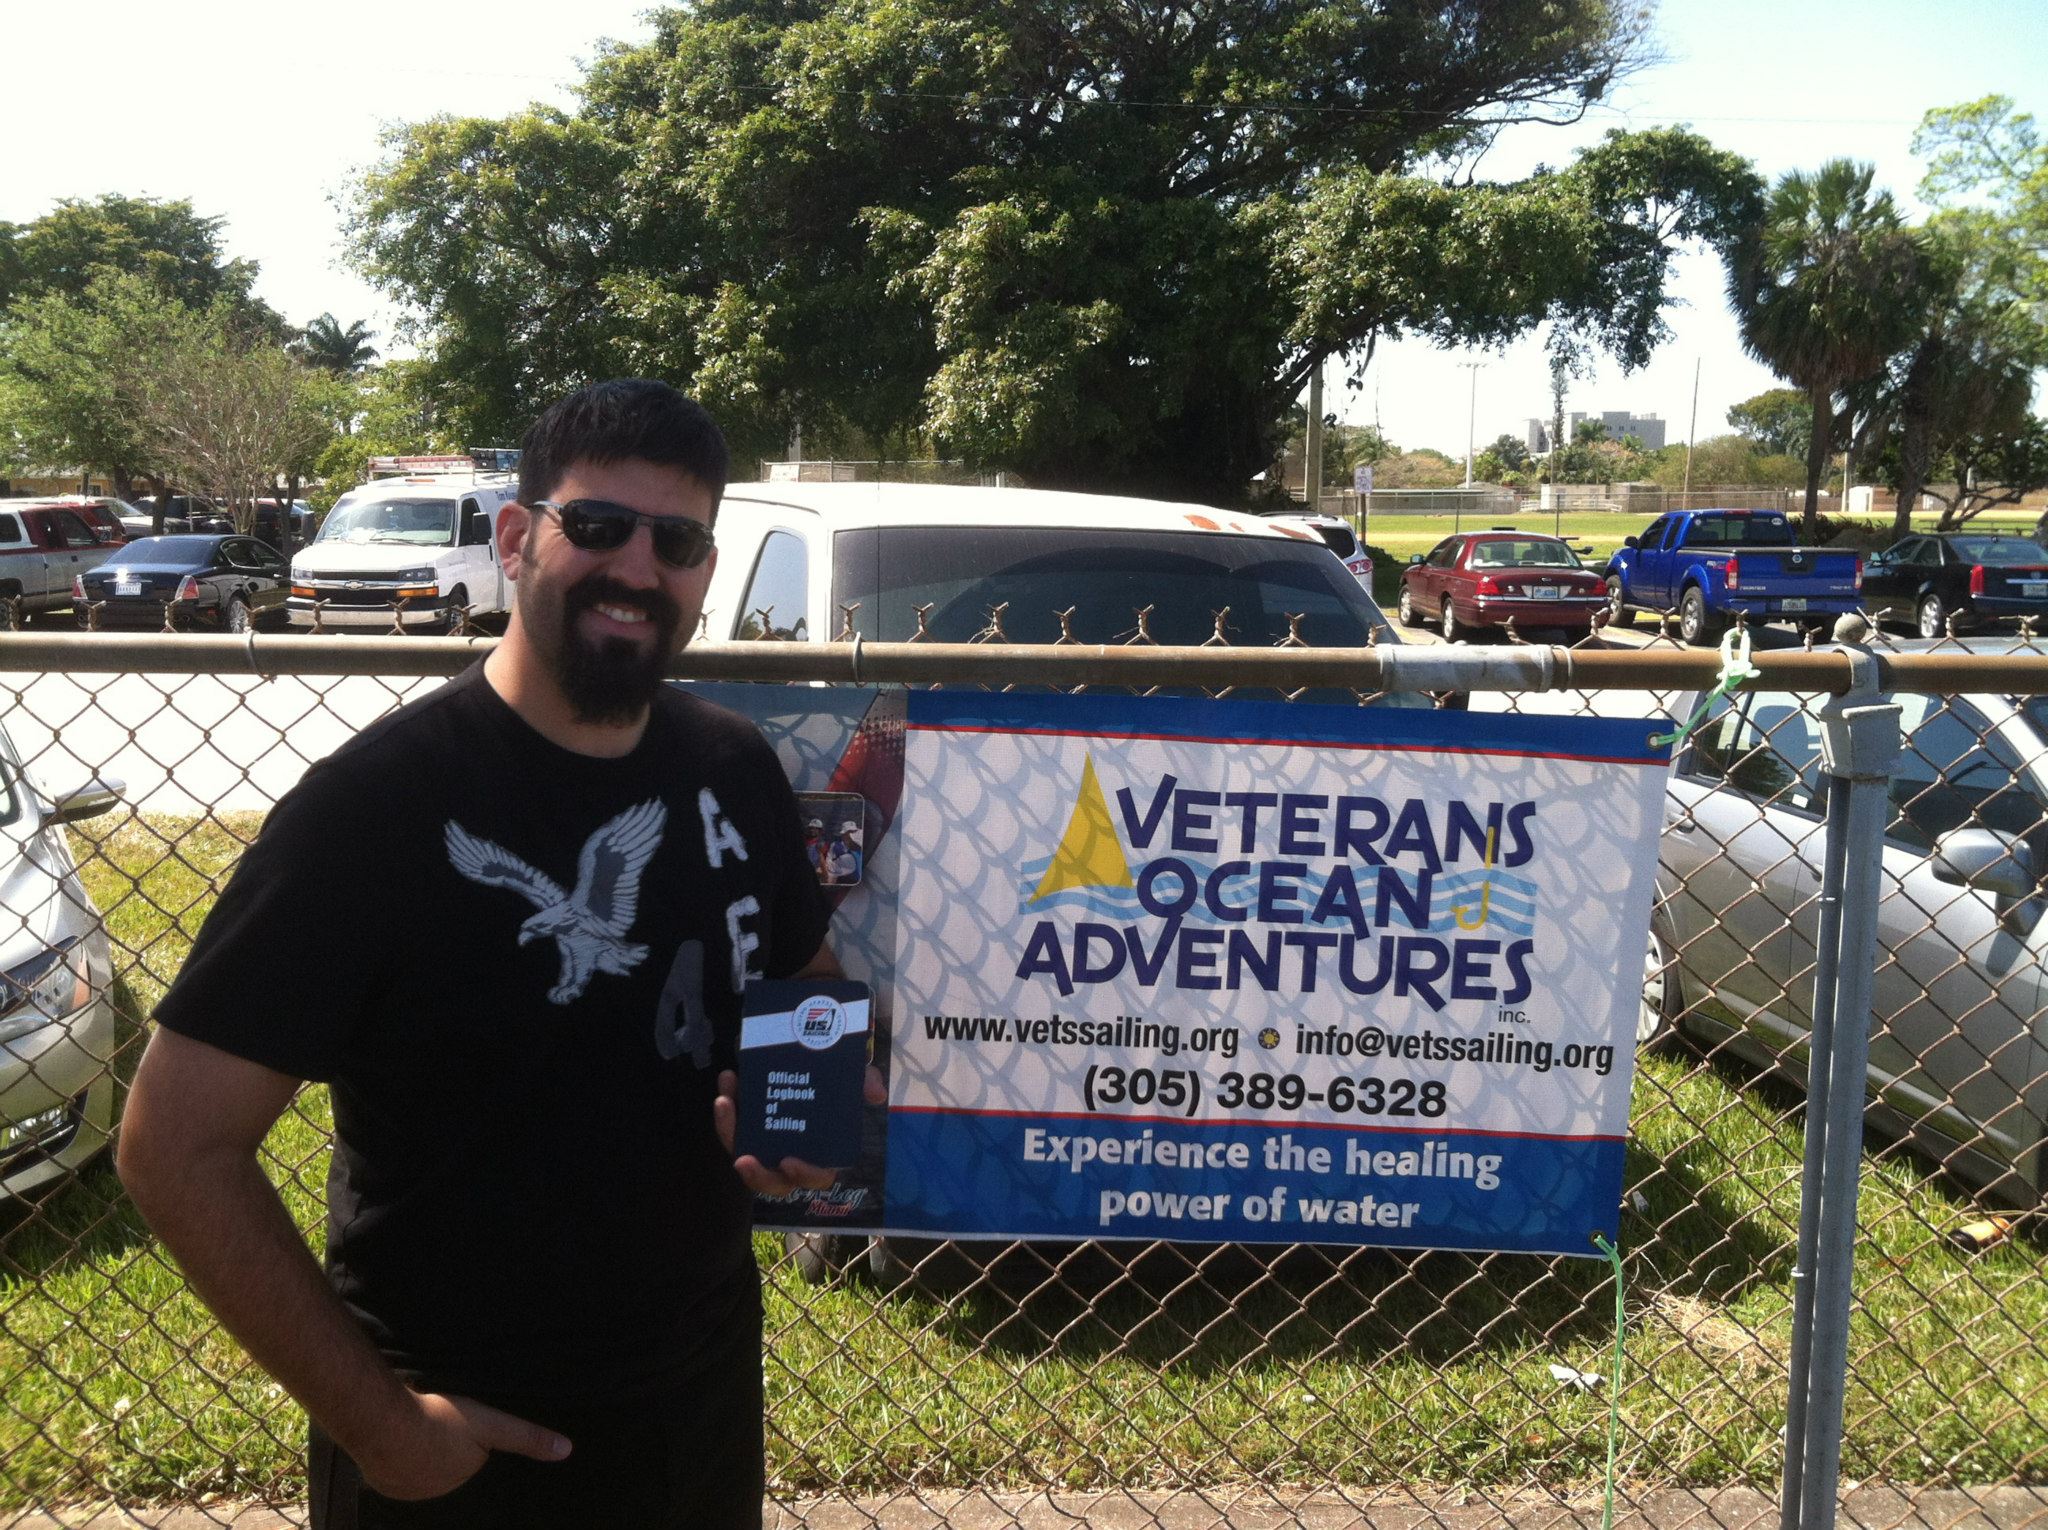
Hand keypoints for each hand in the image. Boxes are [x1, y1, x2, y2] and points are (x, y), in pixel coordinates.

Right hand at [358, 1391, 570, 1501]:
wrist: (384, 1422)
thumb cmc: (439, 1419)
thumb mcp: (492, 1423)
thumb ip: (526, 1437)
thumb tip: (566, 1451)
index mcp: (463, 1476)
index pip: (471, 1457)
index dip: (468, 1438)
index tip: (460, 1423)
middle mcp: (435, 1490)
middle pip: (445, 1460)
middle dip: (443, 1444)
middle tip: (438, 1419)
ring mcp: (405, 1489)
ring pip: (417, 1463)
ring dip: (418, 1449)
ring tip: (418, 1425)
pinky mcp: (379, 1482)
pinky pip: (391, 1467)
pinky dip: (394, 1454)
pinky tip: (396, 1435)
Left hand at [714, 1066, 885, 1194]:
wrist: (803, 1057)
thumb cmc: (831, 1079)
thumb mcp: (851, 1078)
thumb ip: (865, 1082)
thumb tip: (876, 1093)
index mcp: (821, 1153)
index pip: (816, 1176)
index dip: (804, 1175)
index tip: (788, 1161)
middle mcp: (790, 1157)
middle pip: (773, 1183)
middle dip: (757, 1176)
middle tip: (743, 1160)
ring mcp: (764, 1145)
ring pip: (743, 1156)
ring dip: (730, 1132)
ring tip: (725, 1103)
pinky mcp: (744, 1128)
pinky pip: (731, 1129)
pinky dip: (726, 1109)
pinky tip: (728, 1081)